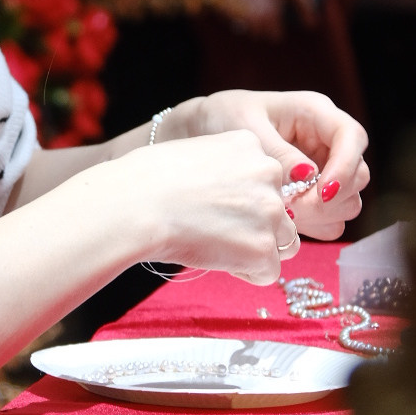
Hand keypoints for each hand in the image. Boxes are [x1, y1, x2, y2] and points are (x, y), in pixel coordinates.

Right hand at [103, 128, 289, 283]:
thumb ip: (222, 170)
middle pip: (279, 208)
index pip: (266, 177)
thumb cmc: (144, 180)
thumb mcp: (191, 154)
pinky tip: (214, 258)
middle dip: (253, 223)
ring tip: (216, 245)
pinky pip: (267, 271)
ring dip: (255, 247)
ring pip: (283, 240)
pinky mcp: (262, 248)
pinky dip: (244, 271)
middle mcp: (267, 172)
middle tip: (213, 228)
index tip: (212, 204)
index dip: (242, 198)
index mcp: (249, 143)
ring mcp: (269, 211)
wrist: (132, 205)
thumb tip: (230, 198)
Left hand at [178, 90, 368, 238]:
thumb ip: (278, 153)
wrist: (200, 133)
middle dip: (331, 197)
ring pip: (348, 201)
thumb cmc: (223, 118)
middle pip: (358, 175)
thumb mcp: (247, 127)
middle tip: (293, 209)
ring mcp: (322, 170)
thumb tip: (307, 177)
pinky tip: (284, 222)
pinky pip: (328, 219)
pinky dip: (312, 226)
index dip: (345, 166)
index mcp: (315, 114)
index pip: (353, 137)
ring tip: (284, 214)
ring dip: (322, 214)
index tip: (322, 191)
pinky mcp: (310, 196)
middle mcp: (326, 143)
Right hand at [220, 0, 317, 39]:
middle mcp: (250, 20)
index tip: (277, 18)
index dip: (277, 27)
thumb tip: (311, 26)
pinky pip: (230, 18)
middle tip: (263, 5)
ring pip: (243, 28)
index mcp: (269, 16)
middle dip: (262, 23)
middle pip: (258, 34)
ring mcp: (233, 15)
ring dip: (248, 19)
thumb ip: (306, 6)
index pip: (275, 36)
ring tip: (252, 1)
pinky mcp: (220, 8)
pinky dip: (234, 11)